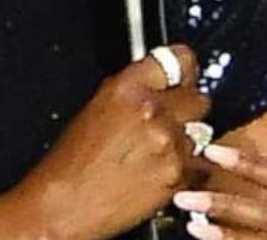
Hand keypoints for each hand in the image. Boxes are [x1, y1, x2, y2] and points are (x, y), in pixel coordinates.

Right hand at [7, 44, 211, 239]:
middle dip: (189, 108)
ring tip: (156, 154)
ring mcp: (168, 143)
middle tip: (173, 121)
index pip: (178, 60)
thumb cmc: (71, 163)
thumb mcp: (95, 109)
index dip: (184, 68)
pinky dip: (185, 169)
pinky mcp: (178, 174)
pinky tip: (159, 172)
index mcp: (127, 88)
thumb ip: (131, 92)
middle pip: (198, 97)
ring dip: (185, 142)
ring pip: (201, 133)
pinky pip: (198, 164)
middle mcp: (151, 111)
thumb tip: (155, 83)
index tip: (186, 74)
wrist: (66, 206)